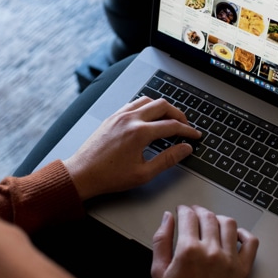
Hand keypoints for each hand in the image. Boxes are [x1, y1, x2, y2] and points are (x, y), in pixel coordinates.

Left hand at [64, 97, 200, 200]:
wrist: (82, 174)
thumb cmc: (108, 176)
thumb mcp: (143, 173)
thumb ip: (168, 159)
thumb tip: (184, 149)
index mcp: (140, 133)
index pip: (172, 126)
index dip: (187, 131)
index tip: (195, 136)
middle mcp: (130, 119)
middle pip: (163, 106)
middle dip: (178, 114)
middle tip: (185, 125)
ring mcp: (120, 115)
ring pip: (148, 100)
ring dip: (162, 107)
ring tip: (169, 119)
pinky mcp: (112, 117)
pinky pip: (134, 103)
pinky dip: (146, 106)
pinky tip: (149, 116)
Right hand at [151, 205, 258, 277]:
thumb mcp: (159, 272)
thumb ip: (161, 241)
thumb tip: (167, 218)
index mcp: (189, 250)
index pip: (188, 216)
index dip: (183, 209)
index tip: (182, 210)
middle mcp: (211, 252)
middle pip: (207, 217)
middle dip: (199, 210)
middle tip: (194, 212)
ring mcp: (230, 260)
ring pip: (229, 224)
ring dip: (218, 218)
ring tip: (212, 221)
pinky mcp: (243, 270)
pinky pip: (251, 242)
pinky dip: (243, 234)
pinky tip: (234, 234)